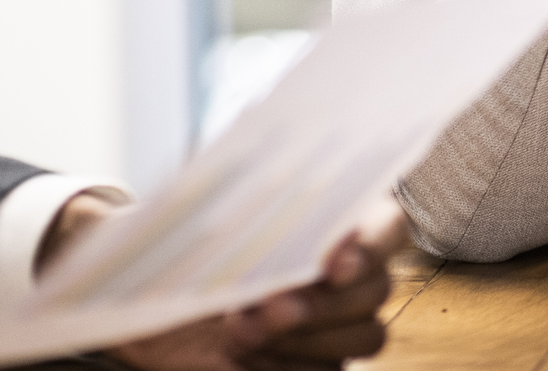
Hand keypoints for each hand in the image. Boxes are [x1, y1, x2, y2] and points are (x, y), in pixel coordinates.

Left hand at [39, 197, 408, 370]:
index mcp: (342, 222)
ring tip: (242, 333)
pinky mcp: (321, 364)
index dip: (371, 246)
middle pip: (378, 288)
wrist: (157, 311)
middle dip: (325, 303)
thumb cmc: (190, 254)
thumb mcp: (204, 221)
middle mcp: (353, 274)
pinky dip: (293, 366)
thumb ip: (236, 205)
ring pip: (368, 335)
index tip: (332, 264)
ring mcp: (341, 324)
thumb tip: (244, 195)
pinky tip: (244, 356)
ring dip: (310, 338)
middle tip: (272, 306)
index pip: (390, 226)